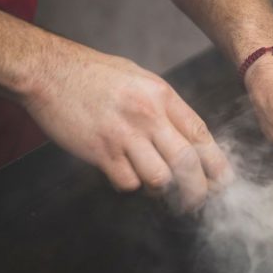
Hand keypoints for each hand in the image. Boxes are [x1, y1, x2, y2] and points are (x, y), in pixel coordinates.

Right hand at [20, 44, 231, 211]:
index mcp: (163, 97)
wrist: (48, 72)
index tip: (223, 182)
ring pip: (160, 178)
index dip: (217, 164)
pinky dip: (130, 185)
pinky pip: (128, 182)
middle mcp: (148, 116)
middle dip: (198, 189)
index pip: (201, 135)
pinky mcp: (101, 152)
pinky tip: (124, 173)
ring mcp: (124, 135)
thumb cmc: (96, 76)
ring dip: (162, 190)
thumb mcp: (142, 80)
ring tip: (157, 187)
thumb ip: (167, 108)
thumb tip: (191, 140)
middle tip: (198, 201)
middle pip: (188, 163)